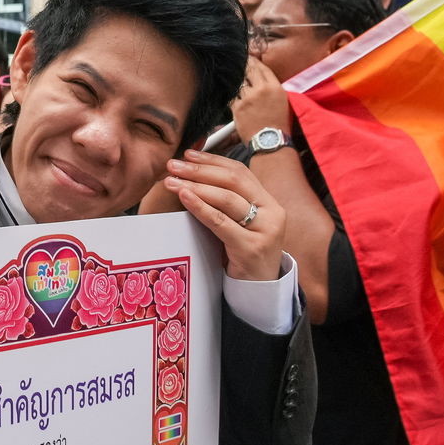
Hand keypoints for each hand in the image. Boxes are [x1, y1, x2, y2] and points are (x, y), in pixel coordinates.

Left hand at [163, 151, 286, 281]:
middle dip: (200, 170)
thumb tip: (196, 175)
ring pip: (227, 199)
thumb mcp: (242, 224)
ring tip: (171, 180)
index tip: (188, 154)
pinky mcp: (251, 247)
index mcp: (270, 202)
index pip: (240, 172)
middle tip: (173, 165)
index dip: (213, 160)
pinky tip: (184, 196)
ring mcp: (264, 230)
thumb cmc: (244, 254)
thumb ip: (228, 202)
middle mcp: (272, 212)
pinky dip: (200, 206)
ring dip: (195, 185)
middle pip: (233, 181)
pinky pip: (221, 222)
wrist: (260, 290)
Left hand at [231, 54, 290, 142]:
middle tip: (240, 65)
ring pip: (239, 84)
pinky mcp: (238, 108)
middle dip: (244, 67)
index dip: (254, 63)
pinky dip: (233, 98)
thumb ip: (272, 89)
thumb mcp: (283, 102)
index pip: (262, 68)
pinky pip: (232, 98)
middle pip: (249, 71)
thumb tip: (262, 80)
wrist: (271, 141)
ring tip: (241, 90)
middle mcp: (261, 90)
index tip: (250, 60)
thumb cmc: (279, 125)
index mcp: (275, 88)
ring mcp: (248, 98)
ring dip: (239, 85)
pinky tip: (237, 101)